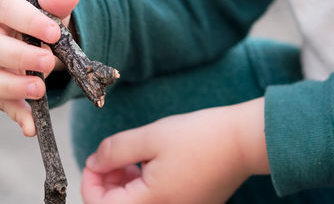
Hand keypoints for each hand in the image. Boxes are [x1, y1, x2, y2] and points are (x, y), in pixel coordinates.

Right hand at [0, 0, 81, 135]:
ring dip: (11, 88)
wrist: (32, 21)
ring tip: (40, 92)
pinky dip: (14, 112)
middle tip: (48, 63)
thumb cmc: (38, 5)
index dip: (27, 21)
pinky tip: (31, 125)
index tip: (54, 34)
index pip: (4, 7)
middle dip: (18, 57)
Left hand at [80, 98, 268, 203]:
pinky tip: (152, 165)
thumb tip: (93, 162)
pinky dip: (145, 188)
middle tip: (115, 155)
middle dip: (108, 182)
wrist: (244, 142)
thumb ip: (115, 151)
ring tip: (134, 158)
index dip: (90, 182)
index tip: (95, 159)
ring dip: (125, 185)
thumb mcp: (151, 136)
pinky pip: (156, 203)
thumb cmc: (201, 137)